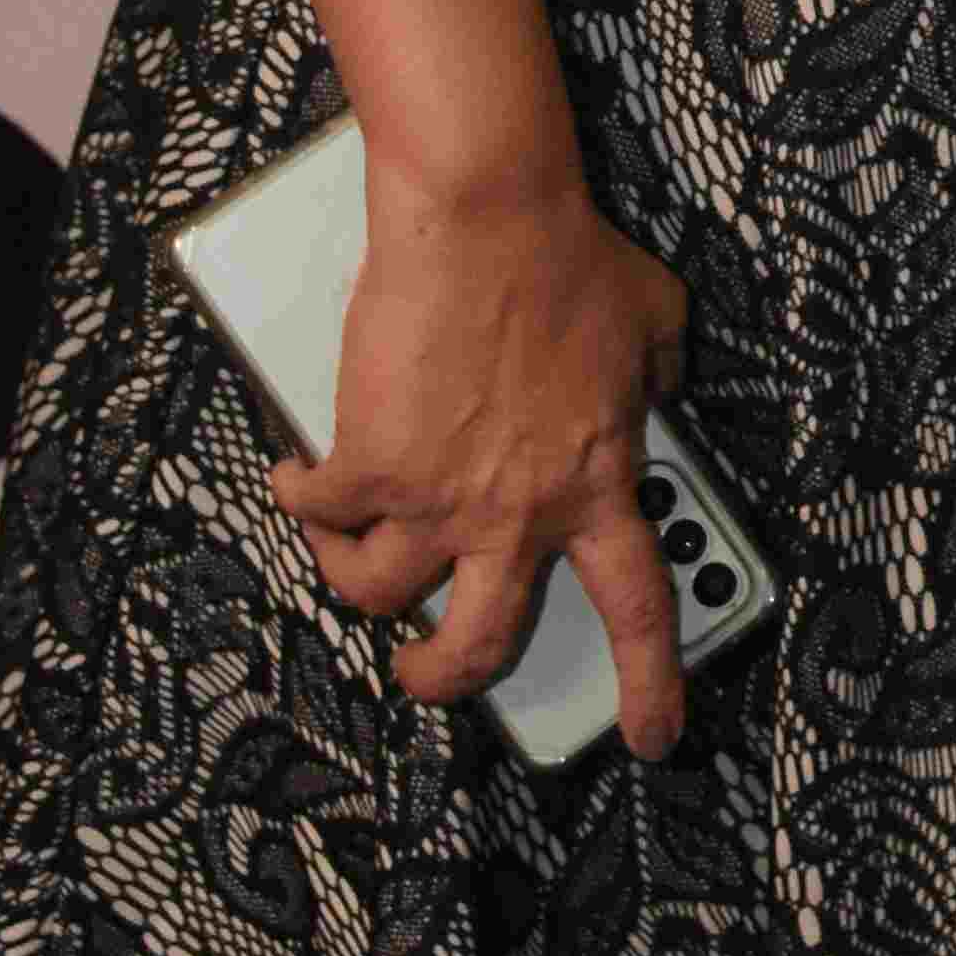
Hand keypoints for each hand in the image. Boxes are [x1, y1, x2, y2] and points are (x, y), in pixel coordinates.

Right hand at [269, 166, 693, 757]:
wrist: (489, 218)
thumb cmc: (570, 254)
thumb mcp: (655, 319)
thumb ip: (658, 371)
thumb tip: (658, 389)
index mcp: (599, 482)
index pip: (640, 605)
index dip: (650, 683)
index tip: (654, 737)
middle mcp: (523, 510)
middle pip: (481, 643)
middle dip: (445, 677)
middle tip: (425, 673)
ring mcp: (441, 496)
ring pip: (377, 592)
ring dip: (354, 577)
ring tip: (346, 548)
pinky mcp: (370, 464)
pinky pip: (318, 511)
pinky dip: (300, 496)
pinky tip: (297, 472)